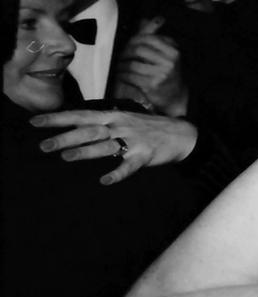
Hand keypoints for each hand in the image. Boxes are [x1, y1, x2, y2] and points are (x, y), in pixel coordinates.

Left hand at [30, 108, 198, 184]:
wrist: (182, 134)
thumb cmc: (150, 128)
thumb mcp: (125, 118)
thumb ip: (103, 122)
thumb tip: (76, 126)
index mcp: (114, 116)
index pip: (80, 115)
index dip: (58, 118)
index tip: (35, 122)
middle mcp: (121, 126)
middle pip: (89, 130)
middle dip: (66, 137)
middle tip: (44, 145)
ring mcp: (134, 140)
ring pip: (106, 146)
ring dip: (86, 151)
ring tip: (66, 157)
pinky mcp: (145, 155)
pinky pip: (129, 166)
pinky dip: (117, 173)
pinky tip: (105, 180)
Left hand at [111, 18, 188, 115]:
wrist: (176, 97)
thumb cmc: (169, 73)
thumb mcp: (168, 54)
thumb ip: (159, 37)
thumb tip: (157, 18)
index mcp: (174, 52)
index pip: (149, 39)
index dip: (134, 40)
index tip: (128, 44)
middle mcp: (169, 62)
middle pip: (139, 50)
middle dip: (126, 52)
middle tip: (121, 55)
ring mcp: (161, 74)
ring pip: (132, 64)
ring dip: (121, 65)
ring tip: (119, 65)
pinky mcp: (151, 85)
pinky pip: (130, 76)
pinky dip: (122, 75)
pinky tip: (121, 75)